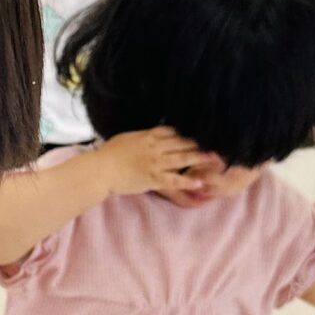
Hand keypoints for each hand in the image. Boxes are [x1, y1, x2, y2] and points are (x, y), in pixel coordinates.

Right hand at [100, 125, 219, 201]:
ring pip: (182, 159)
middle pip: (181, 143)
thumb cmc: (108, 154)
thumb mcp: (126, 138)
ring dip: (199, 159)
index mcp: (148, 136)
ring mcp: (155, 163)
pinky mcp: (153, 179)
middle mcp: (155, 148)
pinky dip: (187, 181)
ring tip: (214, 160)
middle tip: (213, 144)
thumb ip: (140, 137)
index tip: (195, 135)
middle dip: (198, 144)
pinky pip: (174, 180)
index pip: (171, 131)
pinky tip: (200, 182)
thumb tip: (147, 134)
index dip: (184, 133)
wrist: (101, 169)